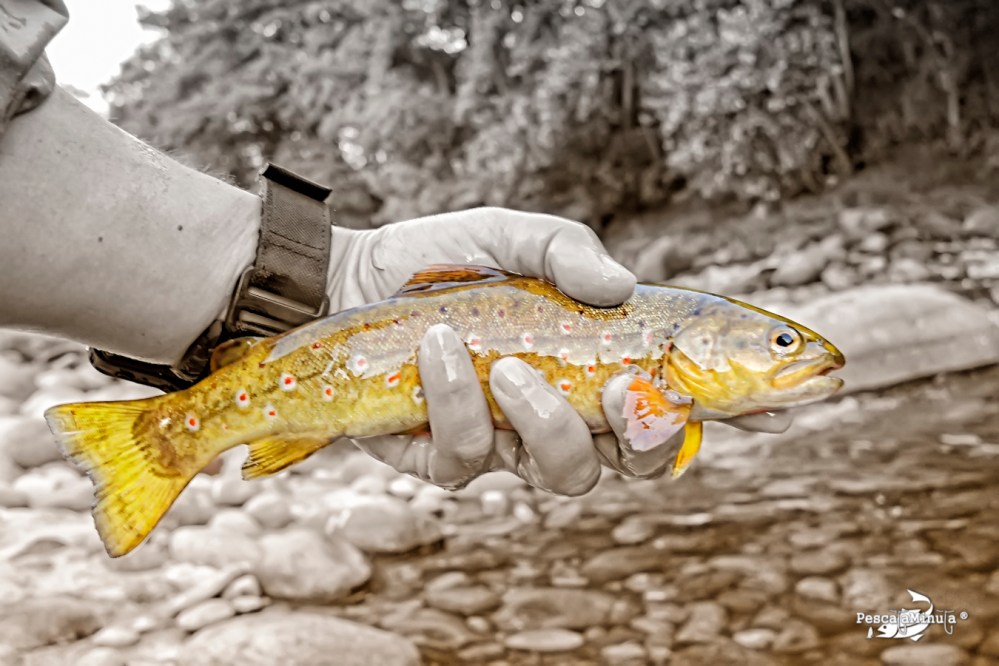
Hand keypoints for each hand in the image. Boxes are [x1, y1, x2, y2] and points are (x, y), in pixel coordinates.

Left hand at [328, 208, 789, 493]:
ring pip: (564, 473)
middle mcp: (564, 412)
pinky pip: (469, 460)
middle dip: (644, 438)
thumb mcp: (512, 235)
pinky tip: (436, 349)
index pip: (676, 399)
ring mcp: (509, 440)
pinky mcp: (446, 455)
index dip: (728, 408)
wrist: (349, 279)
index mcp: (596, 363)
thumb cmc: (444, 259)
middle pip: (638, 462)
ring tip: (503, 360)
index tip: (767, 399)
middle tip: (623, 392)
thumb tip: (620, 287)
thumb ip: (568, 251)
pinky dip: (458, 403)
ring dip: (546, 420)